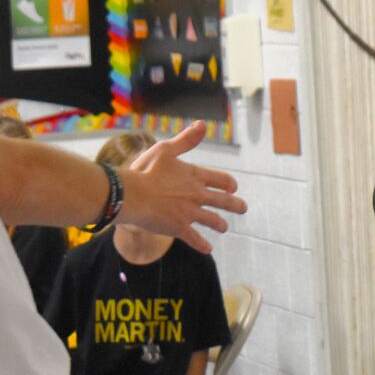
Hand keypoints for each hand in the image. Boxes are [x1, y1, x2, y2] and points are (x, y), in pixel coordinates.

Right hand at [120, 122, 246, 252]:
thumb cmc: (145, 170)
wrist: (132, 195)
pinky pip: (195, 238)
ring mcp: (190, 213)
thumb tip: (203, 124)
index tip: (233, 187)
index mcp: (195, 176)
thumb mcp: (166, 149)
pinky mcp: (179, 228)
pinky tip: (208, 249)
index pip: (221, 180)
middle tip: (243, 208)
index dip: (229, 183)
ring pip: (213, 220)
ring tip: (224, 227)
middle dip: (235, 205)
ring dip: (220, 224)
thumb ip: (186, 139)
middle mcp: (197, 195)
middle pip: (224, 201)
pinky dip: (202, 244)